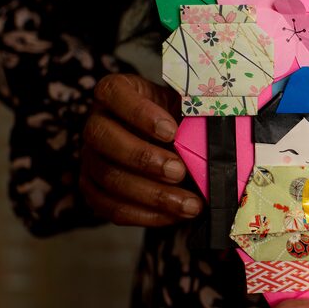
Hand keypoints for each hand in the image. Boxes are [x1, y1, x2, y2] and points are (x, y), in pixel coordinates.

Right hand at [79, 74, 202, 225]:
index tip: (171, 131)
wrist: (172, 141)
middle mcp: (96, 122)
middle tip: (179, 171)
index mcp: (116, 92)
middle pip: (103, 138)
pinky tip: (174, 215)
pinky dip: (145, 215)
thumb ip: (195, 113)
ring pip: (108, 178)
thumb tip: (217, 132)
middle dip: (143, 158)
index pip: (113, 93)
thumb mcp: (188, 106)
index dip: (139, 113)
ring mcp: (91, 157)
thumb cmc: (179, 118)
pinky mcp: (94, 188)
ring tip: (189, 204)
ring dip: (152, 195)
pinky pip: (111, 207)